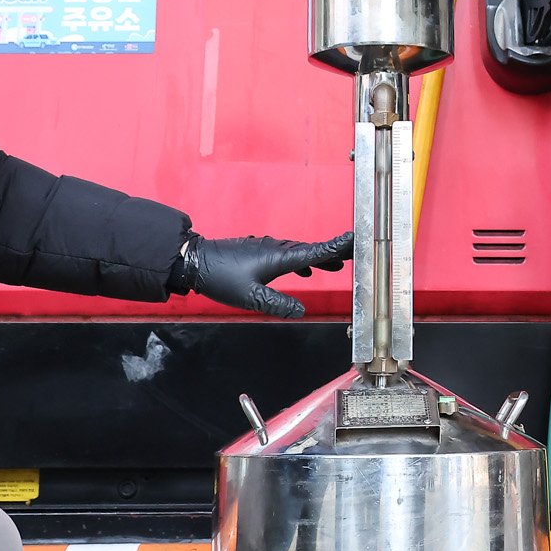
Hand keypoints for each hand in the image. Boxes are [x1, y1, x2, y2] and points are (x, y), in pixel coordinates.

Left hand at [176, 232, 353, 317]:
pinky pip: (288, 255)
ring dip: (319, 257)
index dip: (336, 248)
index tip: (354, 240)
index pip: (315, 252)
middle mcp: (276, 250)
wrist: (195, 261)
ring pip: (299, 252)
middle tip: (355, 253)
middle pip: (311, 249)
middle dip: (334, 252)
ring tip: (336, 265)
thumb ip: (278, 303)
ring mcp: (267, 249)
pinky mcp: (259, 252)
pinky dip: (302, 260)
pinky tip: (304, 269)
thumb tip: (301, 311)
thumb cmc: (221, 278)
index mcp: (279, 258)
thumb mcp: (251, 296)